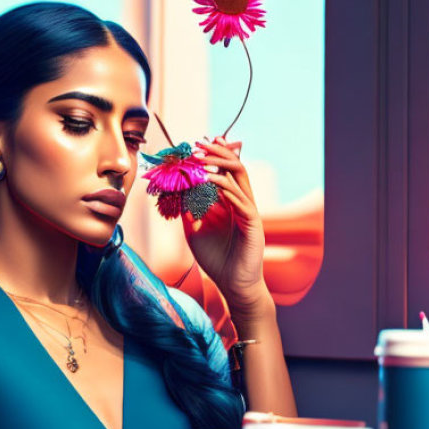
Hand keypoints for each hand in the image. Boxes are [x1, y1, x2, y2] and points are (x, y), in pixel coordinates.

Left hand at [184, 137, 268, 314]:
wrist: (233, 284)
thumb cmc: (217, 259)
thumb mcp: (194, 230)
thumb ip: (188, 209)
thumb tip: (175, 189)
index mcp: (230, 202)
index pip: (225, 171)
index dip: (214, 156)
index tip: (197, 144)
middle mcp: (242, 202)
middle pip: (235, 168)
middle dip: (217, 153)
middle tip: (199, 145)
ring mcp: (249, 211)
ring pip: (240, 178)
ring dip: (221, 165)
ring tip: (202, 158)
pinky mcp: (253, 223)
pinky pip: (241, 200)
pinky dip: (225, 188)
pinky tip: (209, 181)